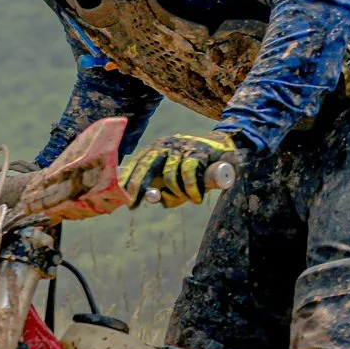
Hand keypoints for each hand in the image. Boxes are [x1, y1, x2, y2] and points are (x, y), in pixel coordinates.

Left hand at [120, 130, 238, 208]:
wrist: (226, 152)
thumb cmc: (198, 170)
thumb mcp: (178, 180)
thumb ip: (166, 191)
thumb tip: (156, 200)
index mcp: (157, 149)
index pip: (138, 163)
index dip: (128, 181)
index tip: (123, 198)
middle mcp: (166, 145)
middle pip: (146, 166)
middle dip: (138, 186)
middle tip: (135, 203)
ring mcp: (182, 147)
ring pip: (169, 175)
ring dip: (177, 193)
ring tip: (189, 198)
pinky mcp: (198, 151)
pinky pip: (188, 174)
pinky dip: (191, 190)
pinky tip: (197, 198)